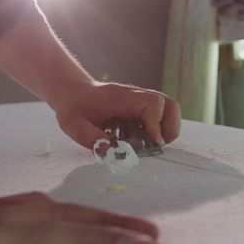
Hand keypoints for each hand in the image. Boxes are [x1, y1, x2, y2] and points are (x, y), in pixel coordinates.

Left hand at [54, 82, 181, 148]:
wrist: (73, 93)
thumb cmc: (74, 108)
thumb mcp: (73, 124)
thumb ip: (88, 137)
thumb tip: (109, 149)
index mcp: (123, 98)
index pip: (153, 104)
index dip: (156, 124)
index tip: (151, 141)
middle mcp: (136, 97)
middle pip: (170, 105)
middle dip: (170, 129)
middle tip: (156, 145)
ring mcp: (140, 103)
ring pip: (169, 111)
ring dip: (164, 131)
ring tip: (146, 145)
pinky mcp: (140, 110)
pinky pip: (158, 119)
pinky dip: (153, 132)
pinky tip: (133, 140)